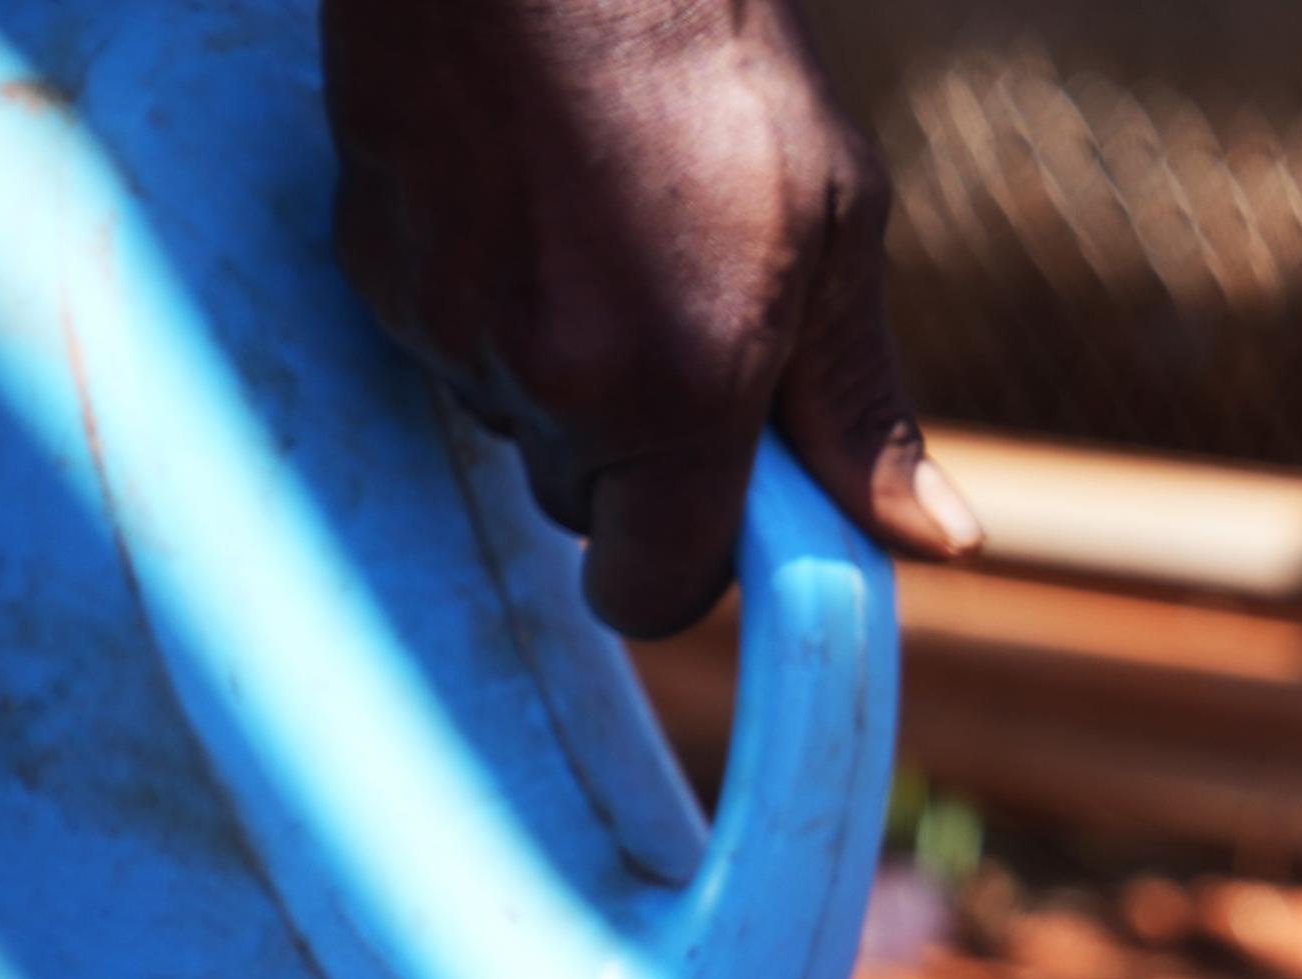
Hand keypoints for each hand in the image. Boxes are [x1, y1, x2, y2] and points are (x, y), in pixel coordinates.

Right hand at [324, 0, 982, 636]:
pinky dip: (492, 300)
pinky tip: (536, 197)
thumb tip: (935, 541)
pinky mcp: (366, 254)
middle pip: (583, 507)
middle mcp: (535, 381)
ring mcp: (434, 319)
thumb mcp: (834, 235)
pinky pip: (445, 334)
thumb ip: (857, 407)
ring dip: (565, 373)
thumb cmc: (711, 61)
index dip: (695, 569)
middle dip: (640, 460)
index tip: (735, 514)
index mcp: (666, 394)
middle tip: (694, 332)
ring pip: (513, 417)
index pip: (652, 594)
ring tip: (616, 234)